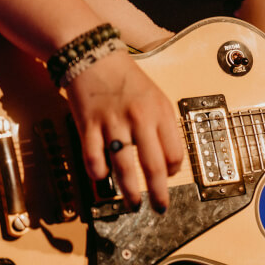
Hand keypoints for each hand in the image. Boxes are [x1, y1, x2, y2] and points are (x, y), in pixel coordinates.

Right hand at [65, 51, 183, 210]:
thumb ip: (163, 126)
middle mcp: (140, 119)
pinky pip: (94, 158)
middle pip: (153, 166)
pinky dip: (98, 173)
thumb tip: (168, 161)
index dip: (174, 170)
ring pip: (124, 168)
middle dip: (158, 193)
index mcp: (160, 112)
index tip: (169, 177)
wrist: (93, 56)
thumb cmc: (127, 80)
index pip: (175, 152)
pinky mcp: (89, 125)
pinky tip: (101, 178)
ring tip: (133, 204)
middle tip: (160, 208)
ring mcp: (113, 123)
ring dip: (130, 192)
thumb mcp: (155, 97)